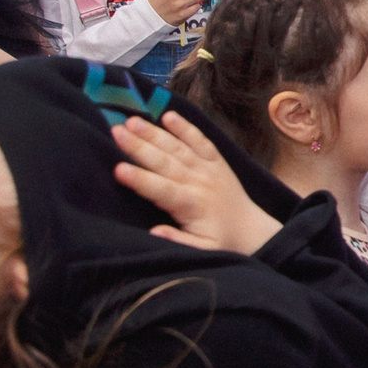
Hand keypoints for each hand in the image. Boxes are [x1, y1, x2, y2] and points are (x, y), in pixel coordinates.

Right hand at [113, 112, 281, 254]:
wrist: (252, 229)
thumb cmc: (221, 241)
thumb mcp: (201, 251)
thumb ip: (178, 241)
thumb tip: (154, 232)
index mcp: (191, 205)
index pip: (161, 190)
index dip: (140, 179)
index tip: (118, 169)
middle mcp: (198, 182)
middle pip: (164, 162)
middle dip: (139, 147)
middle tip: (115, 132)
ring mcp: (208, 168)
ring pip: (178, 147)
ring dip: (154, 133)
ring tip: (131, 121)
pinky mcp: (216, 160)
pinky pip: (201, 140)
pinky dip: (186, 127)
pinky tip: (169, 116)